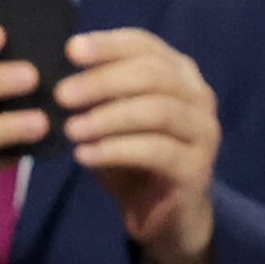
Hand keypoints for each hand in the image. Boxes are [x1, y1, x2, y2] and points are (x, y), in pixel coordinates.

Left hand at [60, 28, 220, 263]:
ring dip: (108, 118)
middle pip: (151, 75)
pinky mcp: (197, 168)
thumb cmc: (134, 162)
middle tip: (62, 95)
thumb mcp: (112, 120)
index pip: (145, 45)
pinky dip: (115, 151)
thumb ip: (97, 94)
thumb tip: (60, 75)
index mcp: (179, 74)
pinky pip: (155, 151)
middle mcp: (198, 97)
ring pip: (156, 111)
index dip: (108, 45)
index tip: (70, 51)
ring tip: (71, 130)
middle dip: (102, 82)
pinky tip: (84, 157)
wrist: (164, 219)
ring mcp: (203, 132)